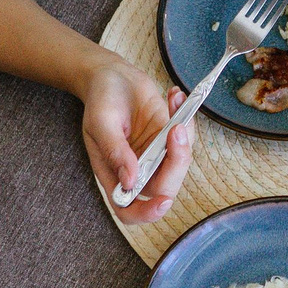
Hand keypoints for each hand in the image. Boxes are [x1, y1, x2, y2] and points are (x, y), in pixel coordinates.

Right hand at [80, 59, 191, 224]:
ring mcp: (155, 154)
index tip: (163, 200)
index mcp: (113, 174)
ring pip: (180, 163)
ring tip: (173, 100)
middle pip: (164, 188)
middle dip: (176, 162)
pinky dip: (186, 116)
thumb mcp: (101, 122)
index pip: (129, 209)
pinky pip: (186, 138)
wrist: (112, 75)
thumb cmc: (100, 99)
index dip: (147, 213)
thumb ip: (115, 152)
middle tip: (175, 129)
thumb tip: (129, 181)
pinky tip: (174, 96)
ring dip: (184, 135)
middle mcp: (136, 170)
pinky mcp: (168, 138)